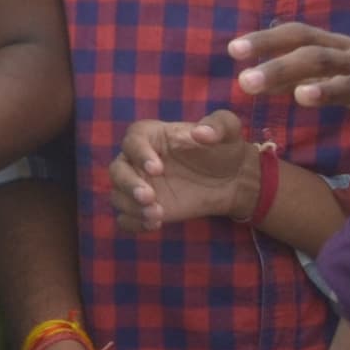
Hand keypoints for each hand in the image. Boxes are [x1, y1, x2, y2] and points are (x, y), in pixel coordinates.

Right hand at [110, 110, 261, 232]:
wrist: (232, 179)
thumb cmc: (223, 148)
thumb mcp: (228, 129)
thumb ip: (219, 124)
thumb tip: (201, 133)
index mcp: (153, 136)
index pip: (134, 140)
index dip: (140, 153)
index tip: (157, 168)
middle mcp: (138, 160)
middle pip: (118, 169)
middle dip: (129, 184)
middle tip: (148, 197)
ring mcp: (138, 185)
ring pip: (118, 195)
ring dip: (131, 206)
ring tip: (157, 215)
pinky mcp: (143, 207)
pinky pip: (125, 217)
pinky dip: (133, 223)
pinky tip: (154, 225)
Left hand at [231, 22, 349, 128]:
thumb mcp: (330, 72)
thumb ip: (294, 74)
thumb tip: (250, 76)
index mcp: (339, 48)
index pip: (300, 35)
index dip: (268, 40)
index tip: (233, 49)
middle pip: (317, 58)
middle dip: (281, 68)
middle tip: (245, 82)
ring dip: (328, 89)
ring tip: (301, 96)